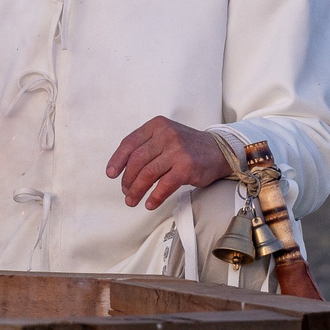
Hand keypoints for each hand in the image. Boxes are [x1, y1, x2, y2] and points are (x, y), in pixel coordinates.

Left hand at [104, 116, 232, 209]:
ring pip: (147, 174)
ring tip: (132, 200)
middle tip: (126, 192)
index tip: (111, 174)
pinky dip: (154, 197)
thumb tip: (123, 169)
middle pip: (136, 160)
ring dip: (136, 190)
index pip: (129, 143)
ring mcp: (177, 150)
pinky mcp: (186, 167)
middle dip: (127, 179)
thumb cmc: (188, 146)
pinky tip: (149, 203)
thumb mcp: (166, 136)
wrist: (219, 151)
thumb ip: (147, 146)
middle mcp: (166, 135)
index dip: (117, 160)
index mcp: (157, 125)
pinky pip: (164, 185)